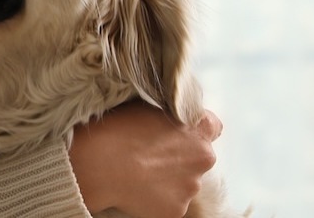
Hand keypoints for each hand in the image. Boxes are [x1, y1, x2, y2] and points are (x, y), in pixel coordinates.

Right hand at [69, 100, 220, 217]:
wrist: (101, 164)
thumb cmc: (118, 131)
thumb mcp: (147, 107)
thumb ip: (169, 115)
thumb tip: (167, 121)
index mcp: (199, 129)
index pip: (212, 127)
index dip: (193, 130)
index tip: (179, 133)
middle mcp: (204, 158)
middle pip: (197, 158)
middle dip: (180, 158)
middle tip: (151, 156)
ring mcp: (191, 187)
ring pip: (184, 183)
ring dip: (168, 180)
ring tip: (139, 173)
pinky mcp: (177, 210)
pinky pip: (170, 203)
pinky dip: (157, 199)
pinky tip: (138, 189)